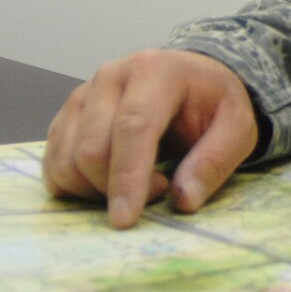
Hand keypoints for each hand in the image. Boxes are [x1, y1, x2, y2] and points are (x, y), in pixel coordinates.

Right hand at [43, 49, 258, 228]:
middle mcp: (110, 77)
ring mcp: (83, 95)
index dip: (126, 177)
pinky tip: (111, 180)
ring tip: (139, 180)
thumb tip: (183, 201)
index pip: (132, 127)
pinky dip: (77, 186)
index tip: (125, 220)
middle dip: (118, 187)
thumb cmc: (215, 104)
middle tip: (161, 188)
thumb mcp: (238, 129)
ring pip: (65, 160)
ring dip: (96, 190)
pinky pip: (53, 163)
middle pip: (91, 149)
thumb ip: (214, 162)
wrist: (195, 79)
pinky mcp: (68, 116)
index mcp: (155, 71)